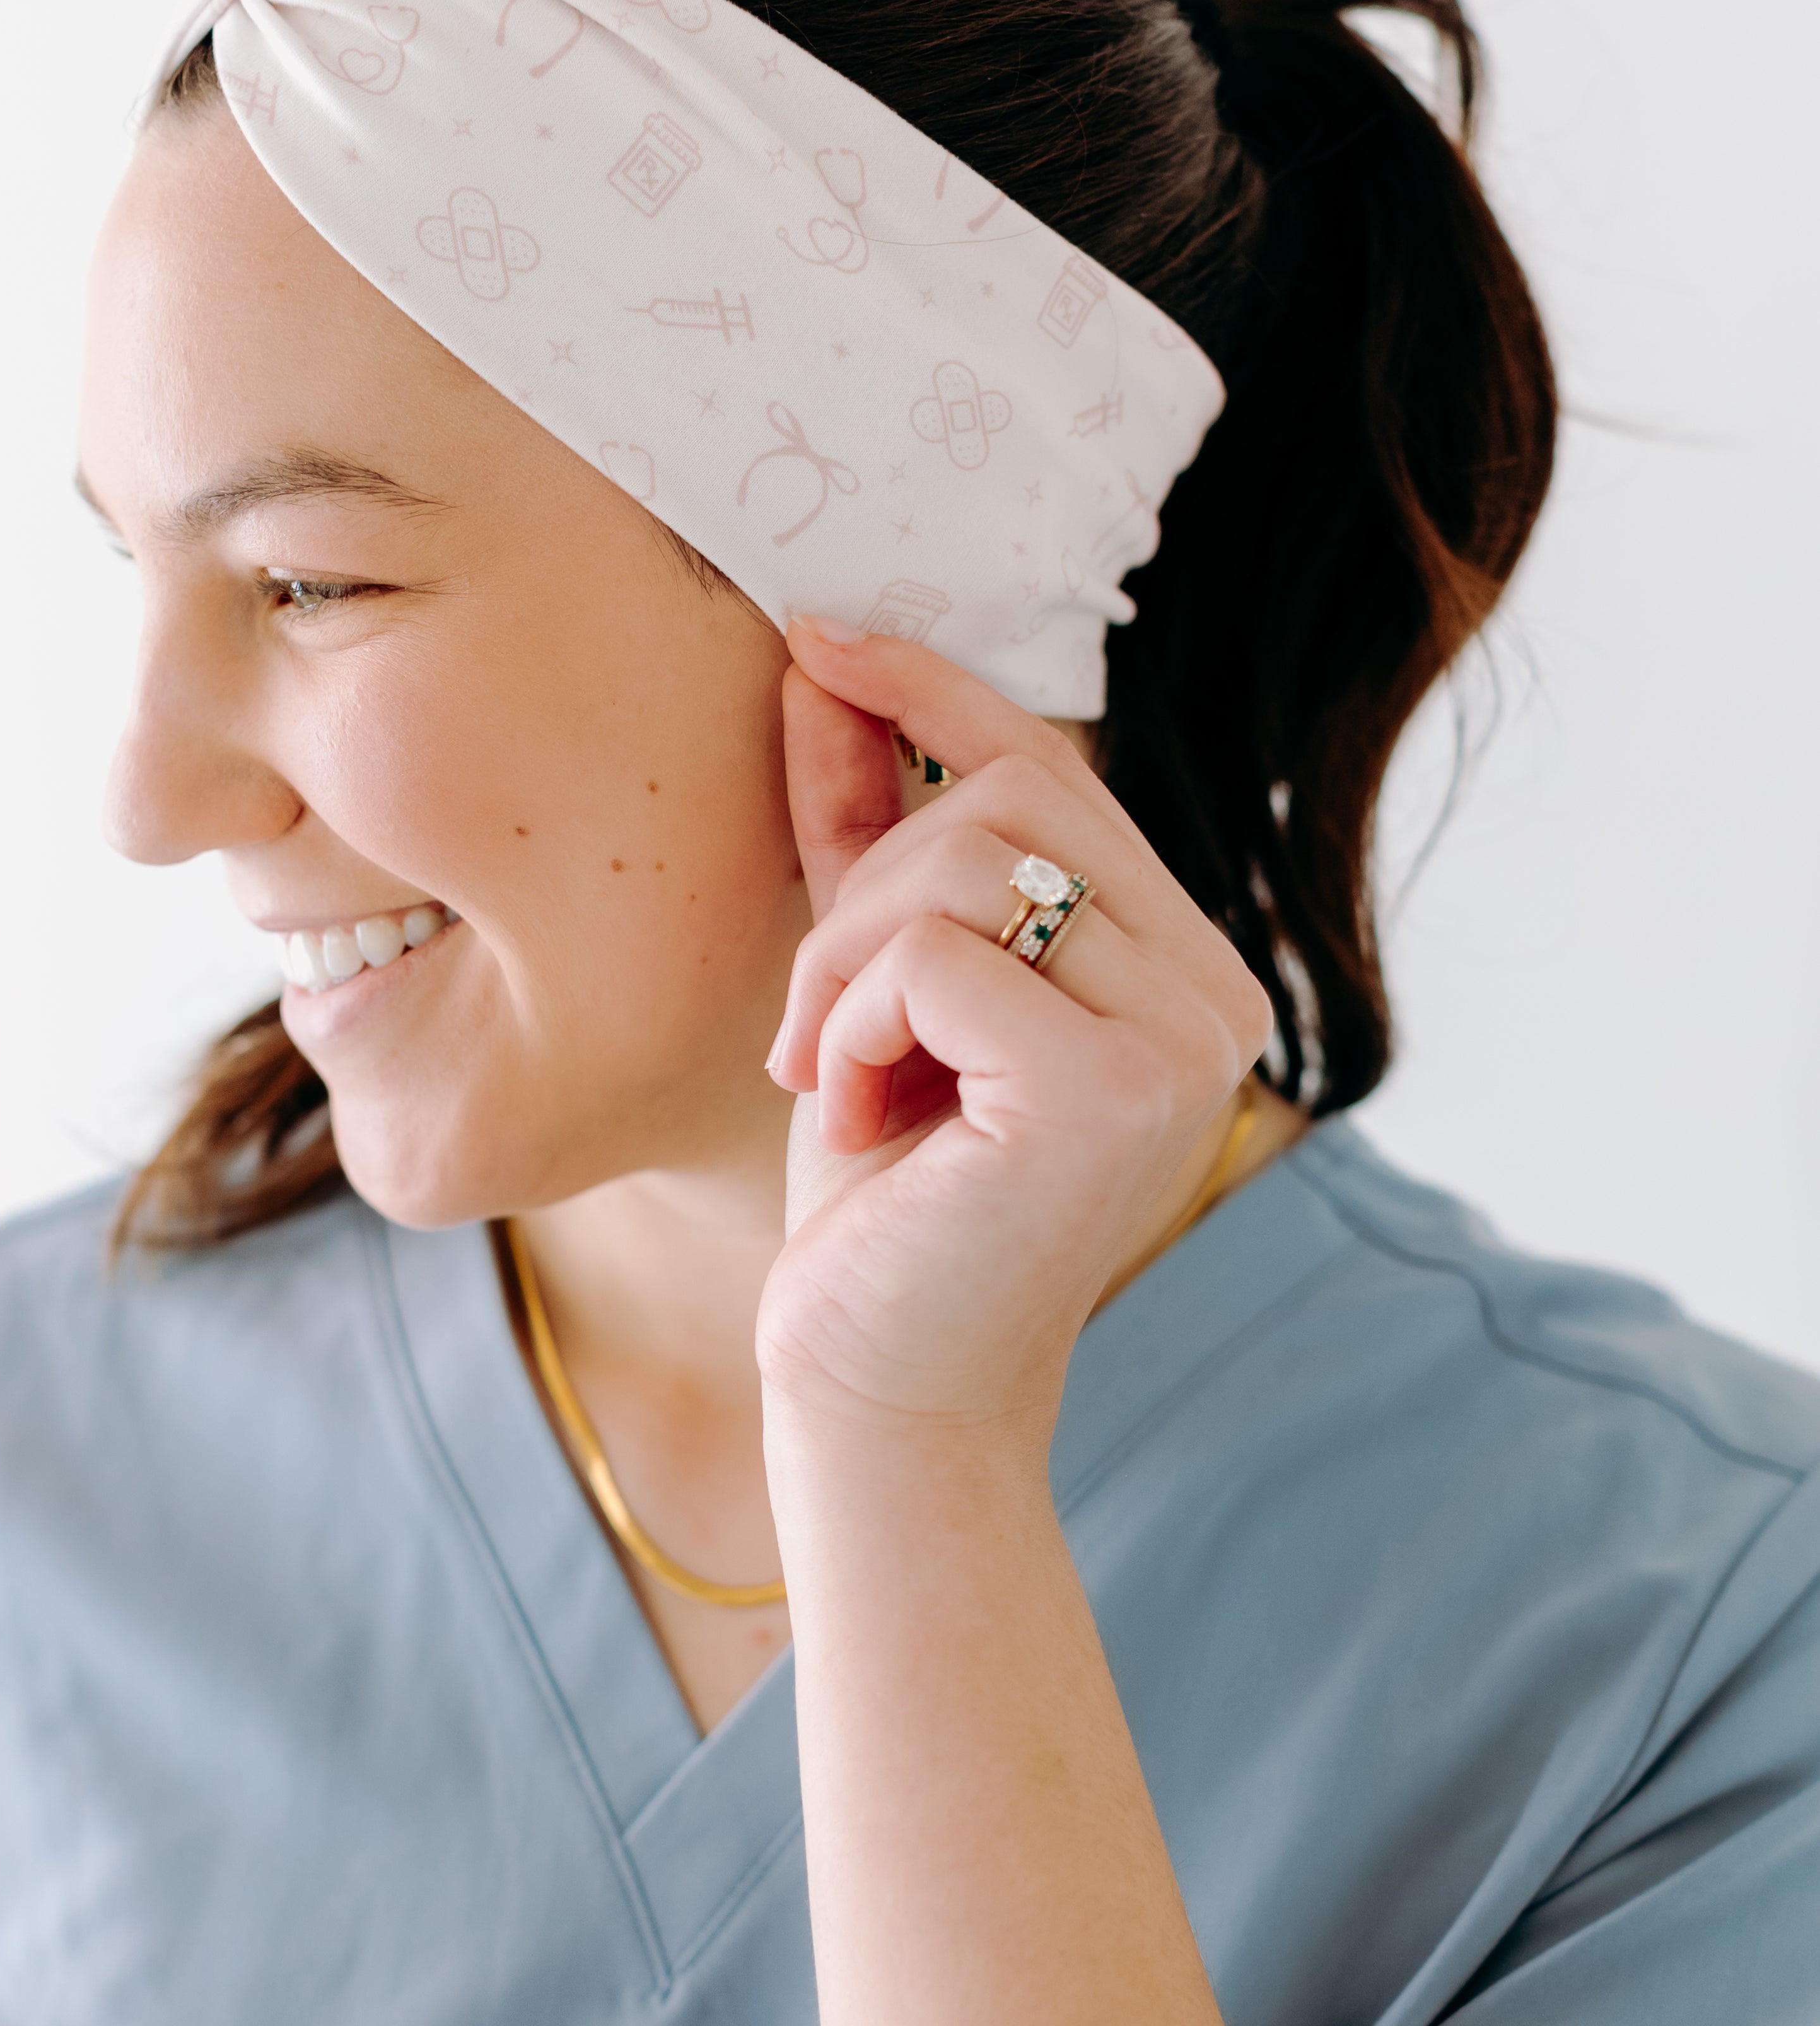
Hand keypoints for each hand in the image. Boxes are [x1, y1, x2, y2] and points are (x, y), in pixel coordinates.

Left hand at [757, 617, 1273, 1432]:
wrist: (881, 1387)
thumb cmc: (883, 1197)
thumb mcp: (868, 986)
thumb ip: (861, 831)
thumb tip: (822, 662)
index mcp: (1177, 966)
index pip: (1056, 771)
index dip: (934, 691)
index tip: (819, 638)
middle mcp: (1215, 995)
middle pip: (1011, 796)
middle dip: (864, 885)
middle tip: (809, 1021)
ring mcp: (1182, 1042)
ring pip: (967, 859)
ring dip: (843, 960)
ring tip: (824, 1074)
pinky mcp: (1111, 1090)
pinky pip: (936, 953)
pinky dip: (850, 1020)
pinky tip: (847, 1117)